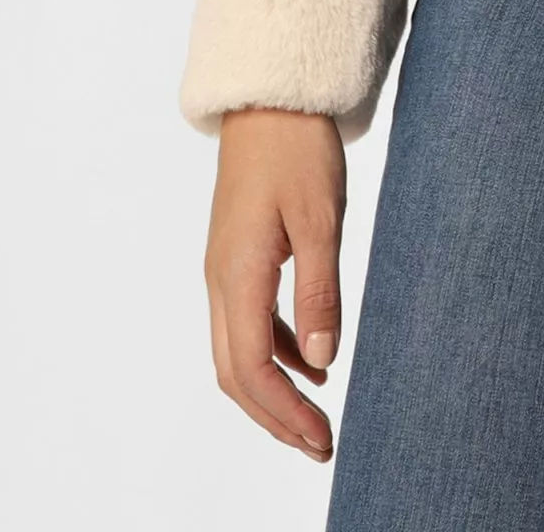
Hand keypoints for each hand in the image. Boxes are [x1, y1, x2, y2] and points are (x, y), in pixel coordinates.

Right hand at [203, 105, 347, 461]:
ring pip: (239, 352)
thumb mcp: (321, 218)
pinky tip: (312, 360)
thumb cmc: (298, 149)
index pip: (253, 369)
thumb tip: (323, 362)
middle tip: (321, 445)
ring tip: (317, 417)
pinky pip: (249, 322)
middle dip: (276, 417)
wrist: (270, 98)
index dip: (285, 413)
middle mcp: (220, 281)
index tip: (323, 439)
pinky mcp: (237, 256)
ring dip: (274, 390)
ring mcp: (224, 269)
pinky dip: (277, 351)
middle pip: (237, 374)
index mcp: (237, 275)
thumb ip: (320, 290)